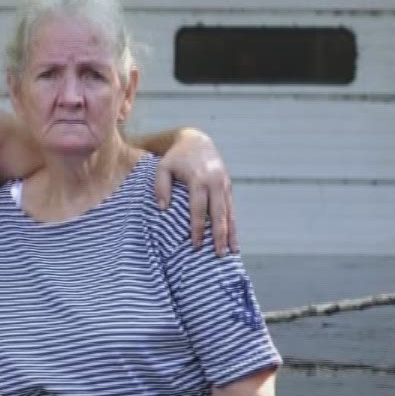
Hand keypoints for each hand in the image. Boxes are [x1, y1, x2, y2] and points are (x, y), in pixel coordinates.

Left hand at [153, 129, 236, 254]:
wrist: (196, 141)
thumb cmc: (176, 157)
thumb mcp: (162, 167)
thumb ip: (160, 187)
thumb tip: (163, 210)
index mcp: (199, 179)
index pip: (199, 209)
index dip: (197, 228)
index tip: (196, 245)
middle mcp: (215, 182)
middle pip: (219, 213)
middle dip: (219, 235)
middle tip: (219, 254)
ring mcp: (224, 184)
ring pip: (229, 212)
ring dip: (231, 233)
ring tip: (232, 252)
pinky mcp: (228, 186)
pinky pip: (231, 208)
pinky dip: (232, 224)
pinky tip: (234, 239)